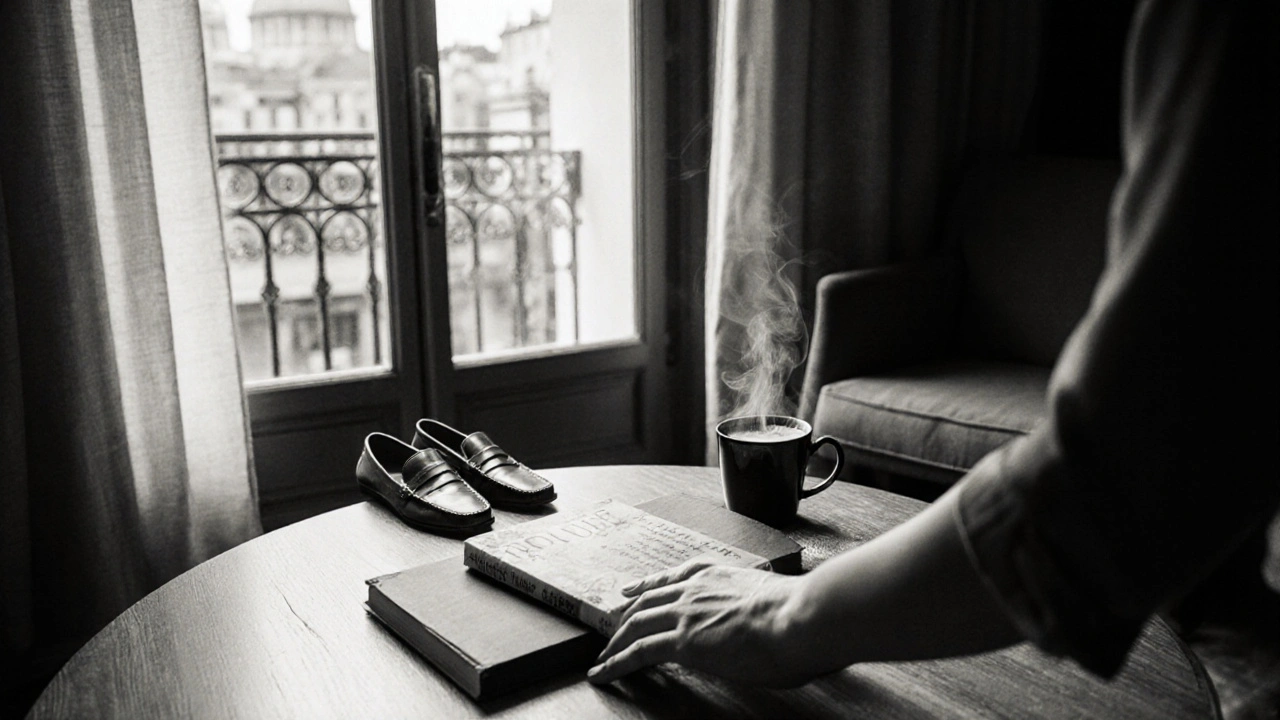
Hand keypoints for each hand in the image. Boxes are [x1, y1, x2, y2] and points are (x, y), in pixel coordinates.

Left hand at [586, 560, 816, 686]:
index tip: (634, 589)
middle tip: (612, 629)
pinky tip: (603, 672)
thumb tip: (780, 626)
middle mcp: (698, 589)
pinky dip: (616, 662)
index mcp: (722, 575)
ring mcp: (686, 613)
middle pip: (649, 599)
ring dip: (616, 642)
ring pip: (637, 624)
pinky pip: (637, 652)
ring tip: (603, 657)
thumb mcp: (778, 604)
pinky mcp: (681, 641)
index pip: (677, 575)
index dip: (651, 583)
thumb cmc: (802, 617)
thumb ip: (767, 611)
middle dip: (627, 615)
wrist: (800, 619)